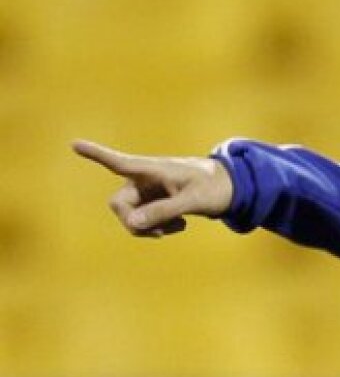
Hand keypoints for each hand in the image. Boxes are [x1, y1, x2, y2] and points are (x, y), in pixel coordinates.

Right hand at [72, 139, 233, 237]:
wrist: (228, 189)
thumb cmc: (213, 188)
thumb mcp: (192, 201)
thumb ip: (164, 211)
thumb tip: (132, 224)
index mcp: (151, 169)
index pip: (119, 162)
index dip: (96, 155)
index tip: (74, 143)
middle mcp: (142, 179)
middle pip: (119, 205)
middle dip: (135, 222)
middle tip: (160, 233)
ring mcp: (145, 192)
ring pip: (130, 218)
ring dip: (149, 228)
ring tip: (177, 226)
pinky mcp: (151, 203)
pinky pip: (142, 223)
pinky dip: (157, 228)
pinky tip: (178, 225)